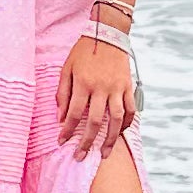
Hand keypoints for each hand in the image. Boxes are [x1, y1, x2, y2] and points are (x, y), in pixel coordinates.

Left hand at [57, 31, 136, 158]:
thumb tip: (61, 118)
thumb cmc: (83, 52)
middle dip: (87, 142)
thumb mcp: (66, 69)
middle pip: (95, 121)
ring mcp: (117, 88)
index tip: (62, 142)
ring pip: (116, 119)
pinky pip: (130, 109)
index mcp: (83, 83)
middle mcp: (101, 88)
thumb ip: (63, 94)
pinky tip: (120, 133)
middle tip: (81, 157)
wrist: (107, 34)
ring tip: (105, 153)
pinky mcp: (128, 86)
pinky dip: (127, 124)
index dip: (67, 130)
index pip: (75, 113)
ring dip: (110, 139)